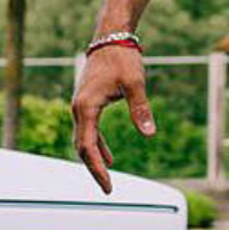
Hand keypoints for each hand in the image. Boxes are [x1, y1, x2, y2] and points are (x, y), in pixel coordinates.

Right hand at [72, 41, 155, 193]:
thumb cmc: (123, 60)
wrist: (111, 40)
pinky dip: (97, 146)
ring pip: (83, 139)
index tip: (108, 186)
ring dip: (94, 159)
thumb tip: (149, 134)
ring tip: (106, 178)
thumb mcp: (135, 84)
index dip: (97, 169)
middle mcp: (79, 108)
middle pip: (82, 146)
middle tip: (108, 189)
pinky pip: (89, 130)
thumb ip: (141, 109)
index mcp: (86, 107)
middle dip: (93, 169)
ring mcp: (81, 105)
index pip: (88, 146)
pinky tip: (108, 156)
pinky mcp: (87, 103)